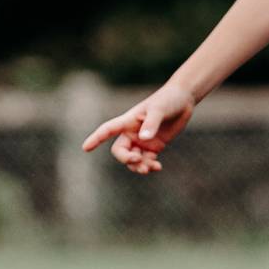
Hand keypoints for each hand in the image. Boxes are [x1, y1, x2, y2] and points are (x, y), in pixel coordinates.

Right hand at [80, 85, 195, 174]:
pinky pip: (146, 160)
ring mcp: (142, 140)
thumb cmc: (168, 100)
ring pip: (133, 159)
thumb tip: (143, 140)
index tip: (85, 148)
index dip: (96, 138)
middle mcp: (132, 132)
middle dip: (126, 159)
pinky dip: (149, 166)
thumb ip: (151, 124)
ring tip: (151, 168)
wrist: (183, 100)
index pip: (107, 130)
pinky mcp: (154, 146)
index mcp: (128, 121)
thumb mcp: (159, 110)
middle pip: (120, 151)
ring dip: (139, 166)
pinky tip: (157, 167)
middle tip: (138, 161)